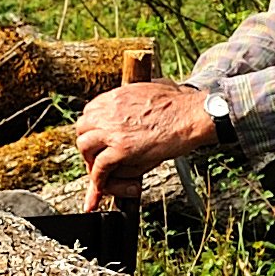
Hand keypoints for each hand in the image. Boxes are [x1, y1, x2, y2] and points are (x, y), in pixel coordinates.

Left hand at [73, 80, 221, 212]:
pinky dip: (99, 180)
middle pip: (82, 129)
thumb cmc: (180, 104)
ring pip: (85, 148)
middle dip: (89, 145)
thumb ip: (137, 97)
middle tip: (98, 158)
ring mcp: (113, 131)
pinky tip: (103, 186)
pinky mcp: (121, 150)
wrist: (192, 115)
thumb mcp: (152, 89)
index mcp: (115, 96)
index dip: (93, 129)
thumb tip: (140, 98)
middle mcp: (109, 111)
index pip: (90, 113)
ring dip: (91, 160)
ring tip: (101, 172)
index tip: (99, 139)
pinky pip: (99, 168)